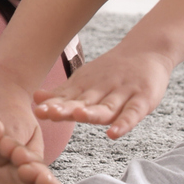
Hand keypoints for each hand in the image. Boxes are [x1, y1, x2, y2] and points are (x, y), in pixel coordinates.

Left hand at [33, 44, 173, 138]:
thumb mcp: (87, 81)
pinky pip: (133, 113)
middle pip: (83, 102)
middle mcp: (103, 90)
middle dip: (66, 109)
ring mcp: (123, 94)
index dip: (54, 106)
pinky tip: (113, 134)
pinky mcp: (143, 99)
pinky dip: (124, 124)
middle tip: (49, 112)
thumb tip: (35, 98)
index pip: (68, 99)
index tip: (38, 111)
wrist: (147, 50)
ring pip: (106, 107)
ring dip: (92, 113)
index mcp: (87, 88)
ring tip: (78, 116)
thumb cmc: (113, 71)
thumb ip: (63, 94)